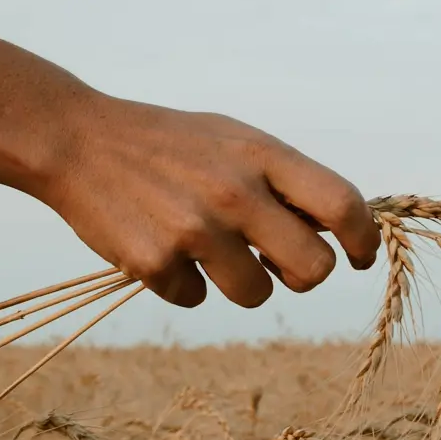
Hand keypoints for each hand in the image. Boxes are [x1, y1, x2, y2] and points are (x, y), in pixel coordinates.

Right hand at [35, 94, 380, 307]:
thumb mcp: (231, 140)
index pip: (341, 204)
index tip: (360, 257)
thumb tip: (331, 233)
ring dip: (241, 284)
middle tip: (277, 264)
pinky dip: (183, 284)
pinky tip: (160, 248)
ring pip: (256, 294)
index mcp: (261, 155)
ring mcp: (195, 230)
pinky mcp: (156, 263)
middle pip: (313, 269)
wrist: (78, 141)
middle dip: (301, 275)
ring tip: (208, 251)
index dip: (363, 239)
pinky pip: (196, 299)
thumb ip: (281, 180)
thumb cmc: (167, 144)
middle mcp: (235, 193)